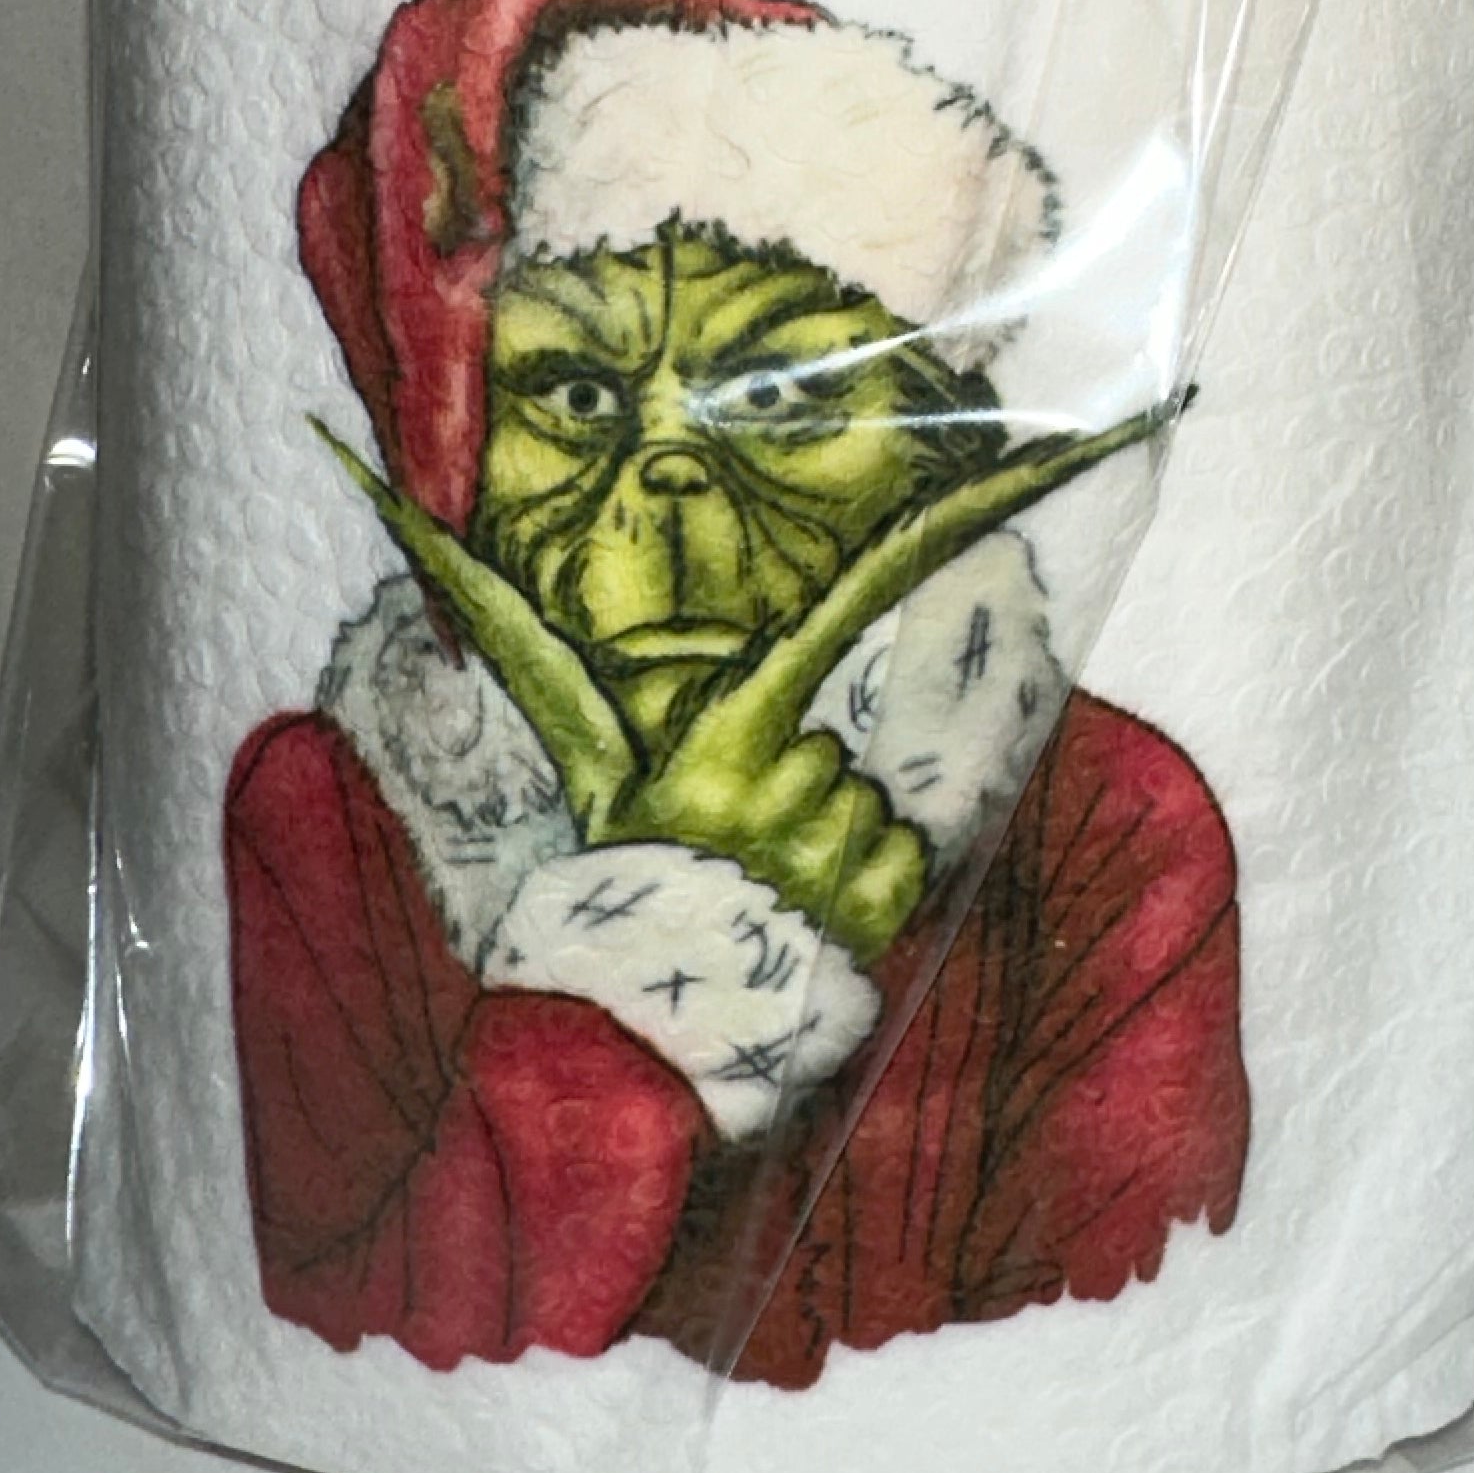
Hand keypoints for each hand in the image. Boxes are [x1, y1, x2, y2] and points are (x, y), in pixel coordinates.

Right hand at [317, 395, 1175, 955]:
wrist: (602, 1038)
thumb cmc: (591, 871)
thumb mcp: (573, 748)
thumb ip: (511, 631)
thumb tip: (386, 496)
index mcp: (723, 723)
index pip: (871, 586)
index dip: (977, 508)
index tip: (1087, 435)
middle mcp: (789, 778)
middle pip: (846, 743)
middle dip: (802, 788)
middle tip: (727, 839)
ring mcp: (836, 851)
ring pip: (879, 813)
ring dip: (832, 851)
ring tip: (754, 891)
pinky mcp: (878, 919)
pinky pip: (902, 874)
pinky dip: (863, 901)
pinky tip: (798, 927)